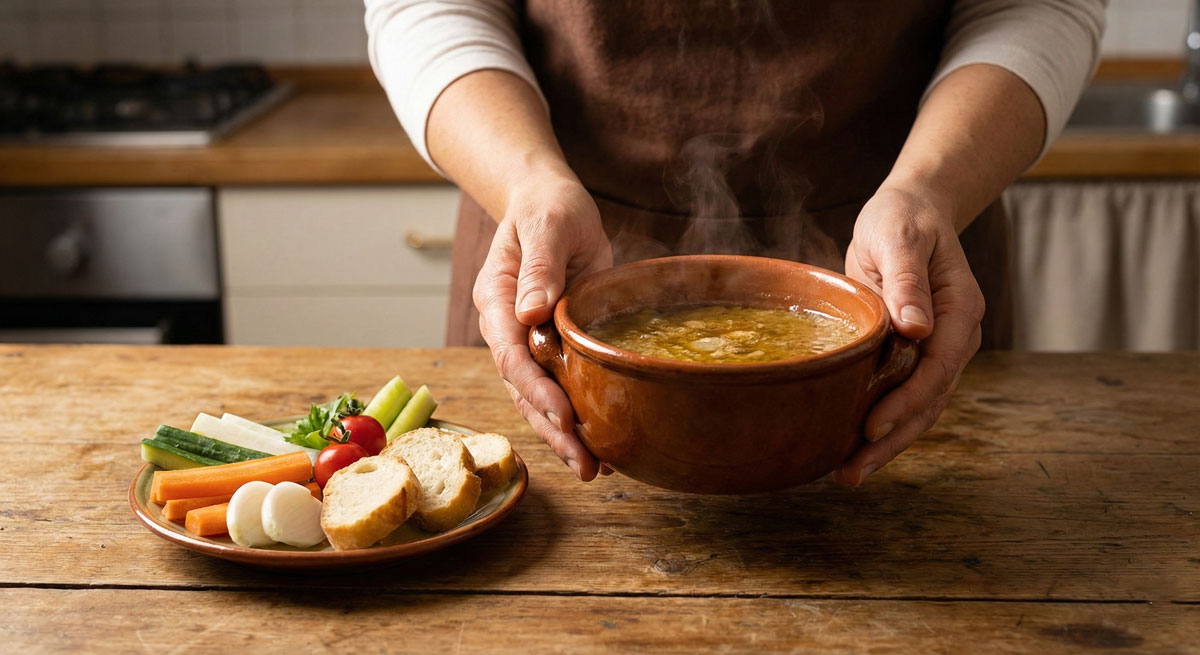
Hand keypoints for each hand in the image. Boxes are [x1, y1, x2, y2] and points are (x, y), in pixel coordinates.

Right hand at [473, 173, 612, 480]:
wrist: (549, 203)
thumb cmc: (548, 208)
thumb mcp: (548, 226)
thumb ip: (540, 267)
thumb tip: (532, 313)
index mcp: (497, 300)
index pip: (511, 355)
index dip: (536, 390)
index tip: (564, 417)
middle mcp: (507, 328)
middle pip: (523, 389)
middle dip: (551, 429)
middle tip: (584, 464)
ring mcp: (528, 340)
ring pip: (538, 397)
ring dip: (563, 434)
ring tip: (594, 468)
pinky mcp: (552, 345)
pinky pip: (560, 386)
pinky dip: (577, 416)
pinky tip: (603, 443)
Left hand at [833, 183, 985, 484]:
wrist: (910, 211)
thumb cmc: (902, 220)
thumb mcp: (900, 239)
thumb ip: (908, 281)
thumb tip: (916, 328)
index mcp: (960, 310)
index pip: (937, 369)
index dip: (906, 403)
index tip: (872, 429)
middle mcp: (955, 337)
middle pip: (930, 401)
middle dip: (892, 440)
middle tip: (851, 472)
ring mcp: (938, 349)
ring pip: (918, 408)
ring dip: (886, 443)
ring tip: (847, 474)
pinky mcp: (914, 355)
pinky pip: (902, 396)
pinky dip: (880, 423)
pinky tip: (849, 447)